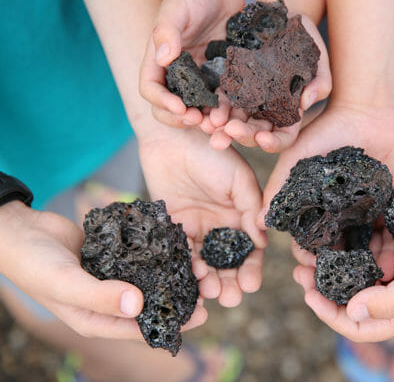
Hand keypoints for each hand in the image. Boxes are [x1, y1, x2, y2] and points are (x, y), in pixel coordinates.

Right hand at [0, 201, 207, 338]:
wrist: (21, 231)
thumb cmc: (36, 264)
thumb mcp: (66, 284)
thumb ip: (99, 297)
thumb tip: (139, 307)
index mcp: (97, 319)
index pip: (141, 328)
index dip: (172, 323)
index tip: (201, 313)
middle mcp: (108, 301)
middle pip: (150, 304)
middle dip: (178, 298)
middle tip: (207, 286)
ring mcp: (112, 277)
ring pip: (149, 279)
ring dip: (171, 274)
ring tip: (197, 265)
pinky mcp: (113, 256)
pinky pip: (140, 257)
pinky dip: (158, 253)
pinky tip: (178, 244)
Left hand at [138, 122, 266, 307]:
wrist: (172, 136)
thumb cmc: (211, 152)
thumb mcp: (239, 177)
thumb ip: (251, 208)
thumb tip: (262, 241)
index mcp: (242, 216)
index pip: (251, 249)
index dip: (252, 268)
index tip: (250, 284)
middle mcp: (221, 227)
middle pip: (228, 263)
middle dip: (230, 283)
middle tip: (230, 298)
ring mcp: (197, 229)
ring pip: (205, 264)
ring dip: (209, 281)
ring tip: (210, 292)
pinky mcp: (174, 229)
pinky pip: (182, 254)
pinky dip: (187, 267)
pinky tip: (190, 277)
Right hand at [139, 0, 244, 127]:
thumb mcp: (177, 8)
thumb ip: (167, 32)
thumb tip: (163, 59)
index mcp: (159, 60)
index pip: (151, 88)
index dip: (161, 101)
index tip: (179, 108)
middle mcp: (178, 73)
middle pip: (171, 107)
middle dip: (183, 118)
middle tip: (199, 121)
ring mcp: (201, 78)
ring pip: (199, 108)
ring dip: (207, 120)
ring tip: (219, 124)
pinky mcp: (222, 78)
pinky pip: (224, 100)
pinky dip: (228, 110)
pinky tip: (236, 115)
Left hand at [208, 12, 331, 152]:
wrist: (282, 19)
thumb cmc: (306, 42)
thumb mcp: (318, 61)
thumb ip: (320, 84)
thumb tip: (305, 102)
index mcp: (290, 114)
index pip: (283, 137)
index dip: (274, 142)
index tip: (262, 139)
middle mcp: (268, 113)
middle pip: (255, 133)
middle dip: (243, 136)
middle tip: (230, 131)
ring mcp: (248, 101)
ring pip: (234, 121)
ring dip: (222, 127)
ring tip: (212, 124)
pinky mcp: (232, 87)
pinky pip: (221, 101)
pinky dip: (214, 107)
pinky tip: (207, 110)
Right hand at [260, 103, 393, 339]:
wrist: (370, 109)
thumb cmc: (328, 130)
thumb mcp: (296, 159)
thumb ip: (278, 190)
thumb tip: (257, 224)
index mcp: (321, 207)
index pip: (312, 241)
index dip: (308, 257)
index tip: (307, 271)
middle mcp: (345, 214)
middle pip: (340, 250)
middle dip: (337, 270)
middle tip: (336, 286)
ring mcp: (372, 212)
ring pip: (368, 249)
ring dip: (366, 267)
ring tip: (364, 284)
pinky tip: (390, 268)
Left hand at [292, 189, 393, 341]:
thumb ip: (391, 301)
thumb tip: (353, 312)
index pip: (359, 326)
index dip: (330, 314)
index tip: (309, 294)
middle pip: (350, 299)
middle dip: (322, 288)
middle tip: (299, 271)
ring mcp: (393, 268)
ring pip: (352, 272)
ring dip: (330, 264)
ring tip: (308, 251)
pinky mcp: (393, 244)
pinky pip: (363, 248)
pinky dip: (346, 244)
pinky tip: (330, 232)